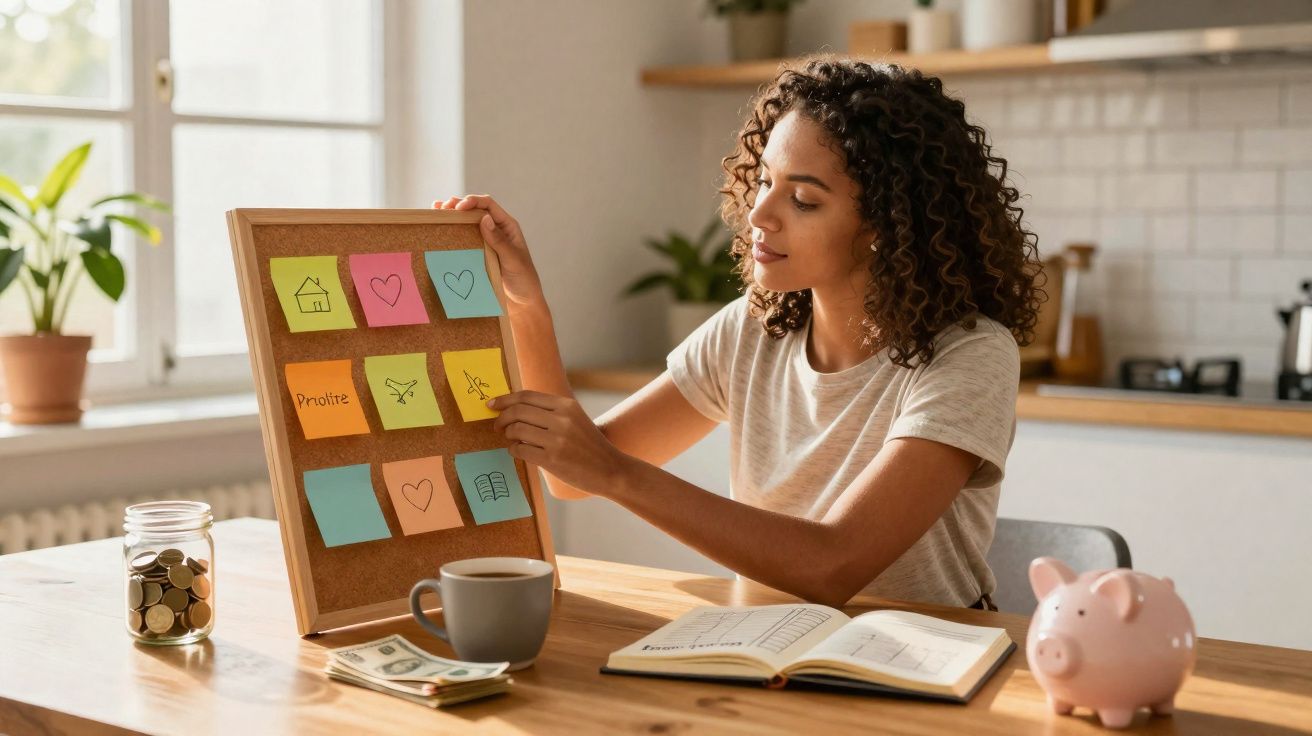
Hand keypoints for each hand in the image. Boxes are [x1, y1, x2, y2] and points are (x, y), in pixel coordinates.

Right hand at [433, 194, 544, 306]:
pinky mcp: (477, 252)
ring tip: (436, 211)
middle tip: (442, 208)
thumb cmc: (523, 280)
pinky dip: (451, 230)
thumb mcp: (513, 260)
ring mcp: (485, 240)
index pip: (488, 205)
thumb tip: (484, 218)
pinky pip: (463, 237)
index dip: (472, 201)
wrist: (522, 302)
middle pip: (474, 209)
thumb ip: (499, 240)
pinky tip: (439, 225)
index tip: (458, 208)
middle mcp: (495, 229)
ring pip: (466, 222)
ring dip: (451, 215)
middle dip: (457, 205)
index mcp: (507, 226)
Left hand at [490, 390, 630, 496]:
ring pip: (516, 430)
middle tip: (497, 426)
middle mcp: (561, 419)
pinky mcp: (552, 460)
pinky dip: (514, 450)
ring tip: (512, 440)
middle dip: (501, 418)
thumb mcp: (575, 419)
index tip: (492, 404)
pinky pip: (520, 450)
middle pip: (517, 411)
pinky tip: (518, 451)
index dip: (505, 399)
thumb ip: (551, 412)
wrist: (610, 469)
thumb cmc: (589, 446)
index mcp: (566, 405)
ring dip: (508, 435)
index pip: (526, 396)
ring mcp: (557, 440)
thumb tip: (516, 408)